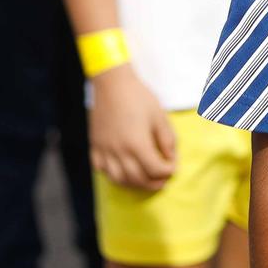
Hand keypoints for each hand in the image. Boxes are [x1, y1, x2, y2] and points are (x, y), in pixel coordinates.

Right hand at [89, 64, 176, 190]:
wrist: (112, 83)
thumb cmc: (139, 97)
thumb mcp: (159, 116)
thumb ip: (167, 140)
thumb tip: (171, 158)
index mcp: (137, 143)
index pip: (155, 169)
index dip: (168, 171)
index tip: (173, 166)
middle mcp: (119, 151)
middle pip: (137, 179)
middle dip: (154, 183)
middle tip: (163, 180)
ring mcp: (104, 150)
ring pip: (118, 179)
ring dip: (134, 184)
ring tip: (145, 179)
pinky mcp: (95, 146)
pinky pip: (101, 169)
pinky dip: (113, 175)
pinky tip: (122, 170)